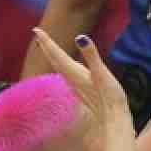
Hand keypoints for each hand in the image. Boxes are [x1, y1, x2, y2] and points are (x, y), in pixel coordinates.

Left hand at [29, 27, 135, 150]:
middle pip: (55, 60)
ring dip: (53, 55)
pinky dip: (62, 64)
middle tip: (38, 33)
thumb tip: (80, 37)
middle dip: (46, 46)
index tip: (36, 30)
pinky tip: (65, 66)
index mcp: (75, 72)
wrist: (113, 120)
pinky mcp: (82, 90)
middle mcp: (72, 79)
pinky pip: (67, 73)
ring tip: (47, 46)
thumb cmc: (110, 97)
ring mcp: (77, 86)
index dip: (47, 41)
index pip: (57, 54)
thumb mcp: (102, 73)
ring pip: (59, 67)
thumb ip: (92, 55)